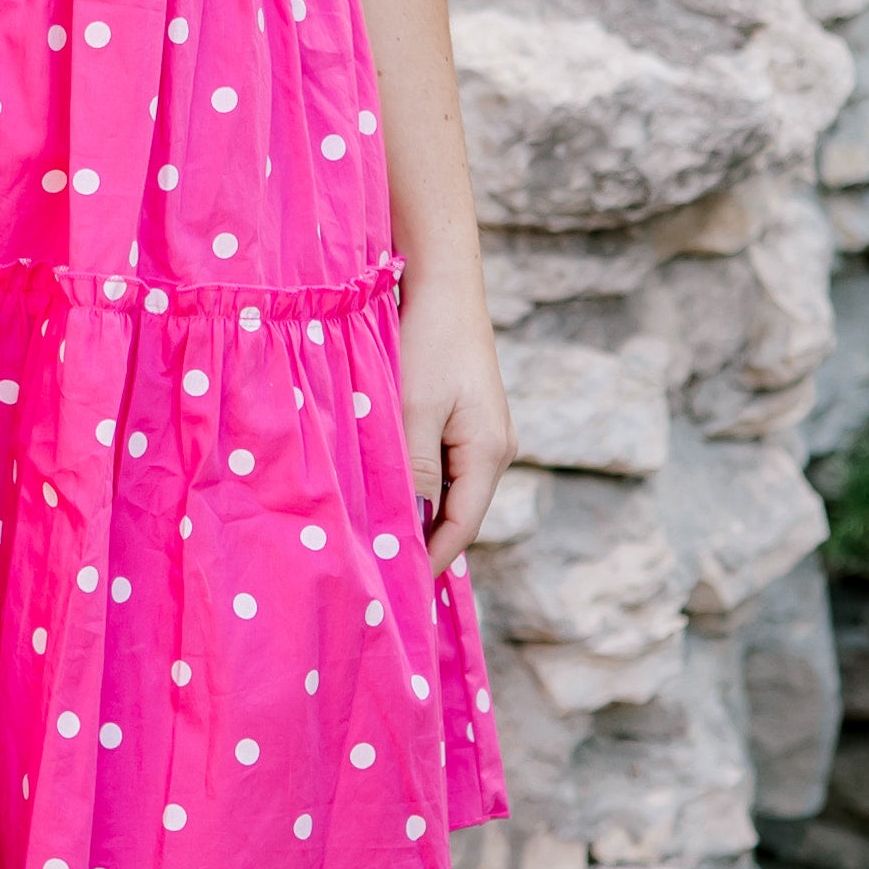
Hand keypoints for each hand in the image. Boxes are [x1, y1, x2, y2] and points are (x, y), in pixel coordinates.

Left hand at [399, 273, 512, 579]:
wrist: (442, 280)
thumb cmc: (428, 340)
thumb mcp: (414, 408)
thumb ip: (414, 470)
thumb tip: (411, 528)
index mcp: (490, 453)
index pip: (461, 528)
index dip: (430, 560)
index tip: (396, 588)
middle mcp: (495, 448)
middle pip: (456, 512)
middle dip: (421, 539)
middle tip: (377, 569)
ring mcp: (482, 432)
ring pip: (446, 488)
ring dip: (415, 507)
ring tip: (373, 531)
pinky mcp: (465, 416)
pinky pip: (441, 462)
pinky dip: (415, 478)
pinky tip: (384, 482)